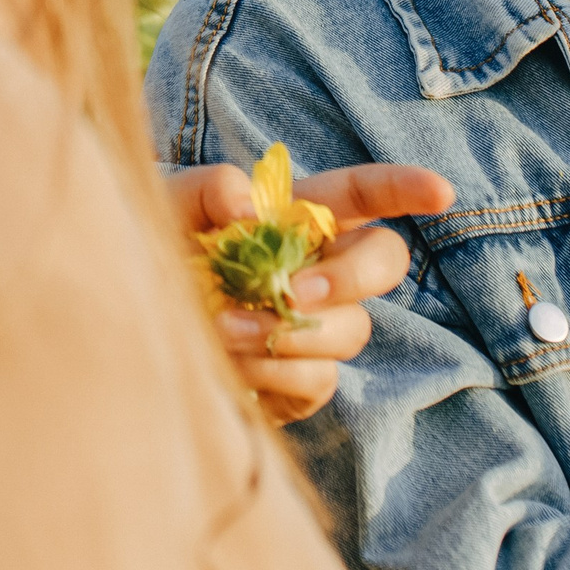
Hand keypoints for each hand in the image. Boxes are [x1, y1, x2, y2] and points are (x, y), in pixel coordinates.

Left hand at [169, 160, 454, 424]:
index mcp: (296, 215)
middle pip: (385, 263)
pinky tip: (229, 362)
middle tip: (291, 292)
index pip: (363, 194)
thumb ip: (205, 188)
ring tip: (223, 327)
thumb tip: (247, 205)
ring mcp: (316, 327)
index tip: (442, 193)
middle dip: (351, 277)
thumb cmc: (152, 251)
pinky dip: (275, 372)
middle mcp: (318, 267)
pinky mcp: (301, 381)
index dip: (406, 188)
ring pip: (352, 329)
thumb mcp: (165, 206)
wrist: (127, 322)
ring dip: (293, 331)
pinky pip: (318, 380)